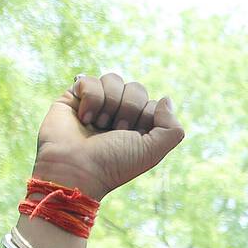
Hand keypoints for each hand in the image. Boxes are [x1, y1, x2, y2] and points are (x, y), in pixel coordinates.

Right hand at [33, 72, 184, 201]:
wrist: (76, 168)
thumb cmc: (113, 163)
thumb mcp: (152, 152)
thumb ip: (171, 129)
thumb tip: (166, 99)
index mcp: (138, 129)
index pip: (152, 103)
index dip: (145, 116)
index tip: (133, 135)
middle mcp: (118, 116)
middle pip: (136, 88)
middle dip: (128, 109)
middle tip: (116, 131)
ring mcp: (97, 105)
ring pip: (114, 79)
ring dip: (109, 104)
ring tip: (98, 125)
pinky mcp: (75, 97)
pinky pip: (90, 80)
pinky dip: (90, 99)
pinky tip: (83, 118)